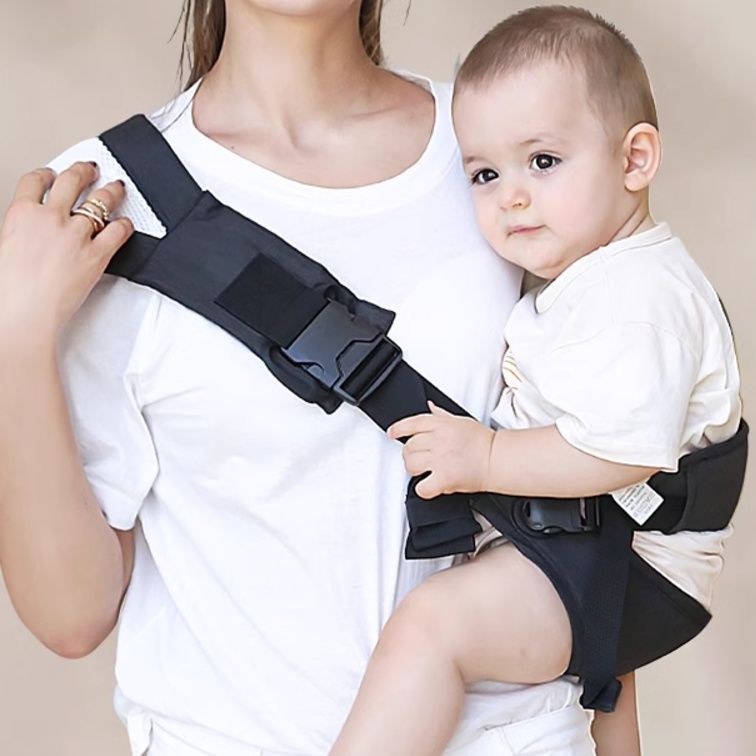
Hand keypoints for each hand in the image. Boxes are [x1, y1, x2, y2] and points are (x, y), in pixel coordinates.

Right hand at [0, 162, 132, 340]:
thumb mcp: (5, 247)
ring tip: (117, 187)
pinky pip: (117, 232)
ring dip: (111, 192)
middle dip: (84, 171)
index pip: (35, 181)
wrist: (25, 311)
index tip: (52, 173)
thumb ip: (21, 232)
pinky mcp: (97, 254)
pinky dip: (125, 225)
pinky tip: (127, 223)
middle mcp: (50, 218)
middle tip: (91, 169)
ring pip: (100, 202)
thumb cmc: (11, 289)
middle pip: (71, 182)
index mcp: (22, 214)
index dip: (47, 173)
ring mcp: (76, 234)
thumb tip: (29, 234)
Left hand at [387, 402, 494, 498]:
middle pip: (408, 446)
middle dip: (410, 453)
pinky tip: (431, 486)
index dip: (398, 428)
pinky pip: (421, 487)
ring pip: (411, 465)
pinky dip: (423, 489)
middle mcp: (438, 440)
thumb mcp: (461, 421)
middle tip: (419, 458)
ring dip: (414, 470)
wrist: (497, 459)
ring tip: (425, 471)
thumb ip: (441, 415)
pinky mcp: (444, 478)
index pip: (412, 423)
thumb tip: (430, 406)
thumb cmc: (482, 441)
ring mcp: (440, 459)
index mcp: (441, 424)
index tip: (391, 433)